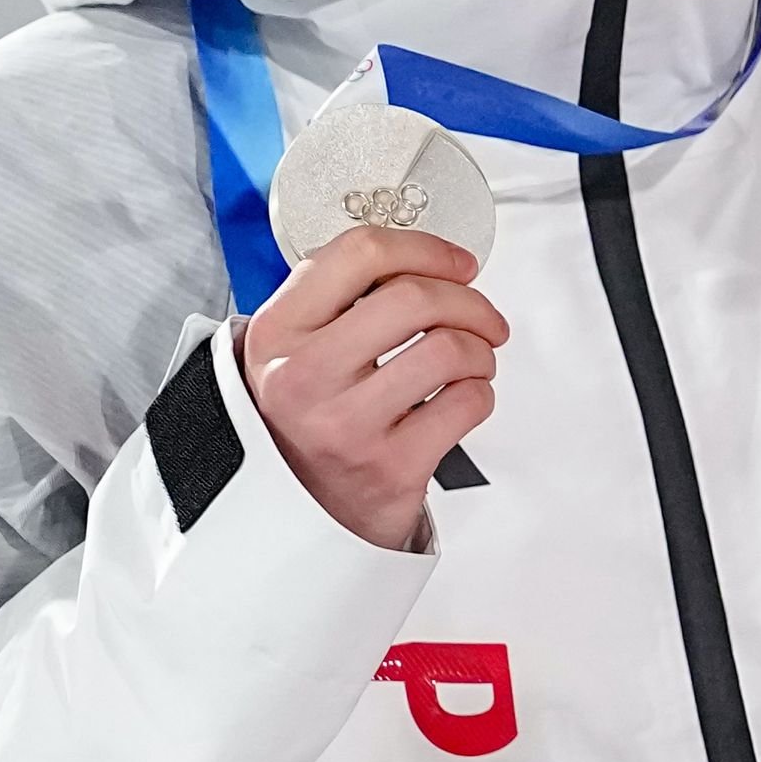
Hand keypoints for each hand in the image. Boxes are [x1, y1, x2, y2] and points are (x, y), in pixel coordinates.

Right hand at [236, 226, 505, 549]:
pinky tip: (460, 400)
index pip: (358, 254)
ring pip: (450, 349)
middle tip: (482, 317)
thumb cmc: (306, 420)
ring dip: (481, 350)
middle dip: (469, 301)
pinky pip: (468, 403)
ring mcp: (344, 425)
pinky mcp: (389, 467)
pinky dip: (480, 394)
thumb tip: (427, 259)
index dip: (425, 249)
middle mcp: (302, 376)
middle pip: (415, 298)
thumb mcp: (293, 349)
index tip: (457, 263)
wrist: (297, 513)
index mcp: (278, 332)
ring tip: (471, 362)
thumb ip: (340, 298)